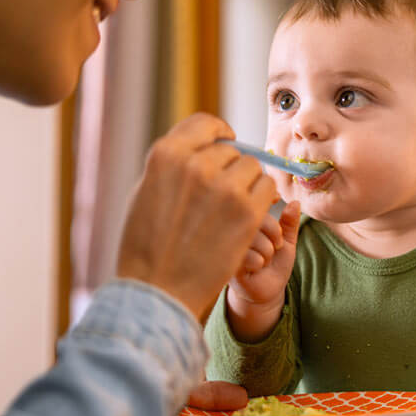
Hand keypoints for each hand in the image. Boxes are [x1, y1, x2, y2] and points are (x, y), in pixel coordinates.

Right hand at [117, 113, 277, 318]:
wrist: (158, 292)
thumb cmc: (147, 246)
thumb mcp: (147, 191)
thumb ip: (175, 165)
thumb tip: (202, 147)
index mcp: (166, 154)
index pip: (204, 123)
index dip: (218, 132)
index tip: (225, 142)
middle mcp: (196, 164)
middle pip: (231, 149)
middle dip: (230, 167)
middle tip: (222, 192)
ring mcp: (224, 187)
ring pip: (253, 167)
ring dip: (247, 184)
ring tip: (231, 209)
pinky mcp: (248, 212)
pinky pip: (268, 189)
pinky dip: (261, 200)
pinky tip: (245, 218)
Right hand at [227, 200, 300, 341]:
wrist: (266, 291)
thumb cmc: (275, 264)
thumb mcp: (286, 241)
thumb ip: (290, 223)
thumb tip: (295, 202)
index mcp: (247, 219)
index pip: (257, 200)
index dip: (268, 200)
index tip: (277, 203)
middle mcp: (234, 229)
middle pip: (258, 218)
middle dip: (275, 234)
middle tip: (275, 246)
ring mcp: (230, 245)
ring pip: (255, 239)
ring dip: (267, 252)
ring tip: (263, 259)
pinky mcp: (227, 261)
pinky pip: (249, 256)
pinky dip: (259, 263)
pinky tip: (254, 268)